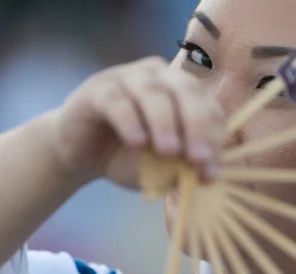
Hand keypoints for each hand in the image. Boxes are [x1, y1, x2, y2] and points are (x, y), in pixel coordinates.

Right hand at [52, 56, 224, 188]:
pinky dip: (130, 121)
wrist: (83, 156)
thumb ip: (181, 168)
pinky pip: (118, 101)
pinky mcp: (98, 89)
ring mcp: (127, 77)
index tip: (209, 174)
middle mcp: (160, 77)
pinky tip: (137, 142)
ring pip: (153, 93)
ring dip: (164, 123)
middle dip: (197, 126)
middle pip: (187, 91)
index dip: (213, 140)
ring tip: (169, 152)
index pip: (209, 108)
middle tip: (198, 158)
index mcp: (185, 92)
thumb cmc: (130, 158)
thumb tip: (203, 175)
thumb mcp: (161, 169)